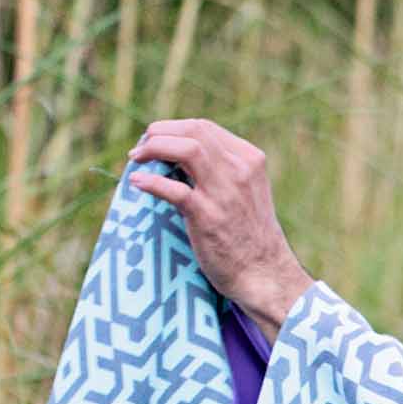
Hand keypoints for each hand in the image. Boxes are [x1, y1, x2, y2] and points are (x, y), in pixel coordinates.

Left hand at [127, 118, 315, 337]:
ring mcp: (225, 193)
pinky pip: (173, 189)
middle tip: (141, 148)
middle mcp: (240, 170)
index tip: (156, 141)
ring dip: (154, 148)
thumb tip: (176, 158)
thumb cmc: (250, 236)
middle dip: (159, 133)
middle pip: (193, 131)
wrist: (265, 275)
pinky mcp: (208, 217)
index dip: (173, 128)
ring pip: (185, 149)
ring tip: (137, 158)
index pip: (204, 128)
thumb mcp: (245, 192)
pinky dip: (150, 182)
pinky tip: (137, 183)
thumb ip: (221, 171)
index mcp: (250, 160)